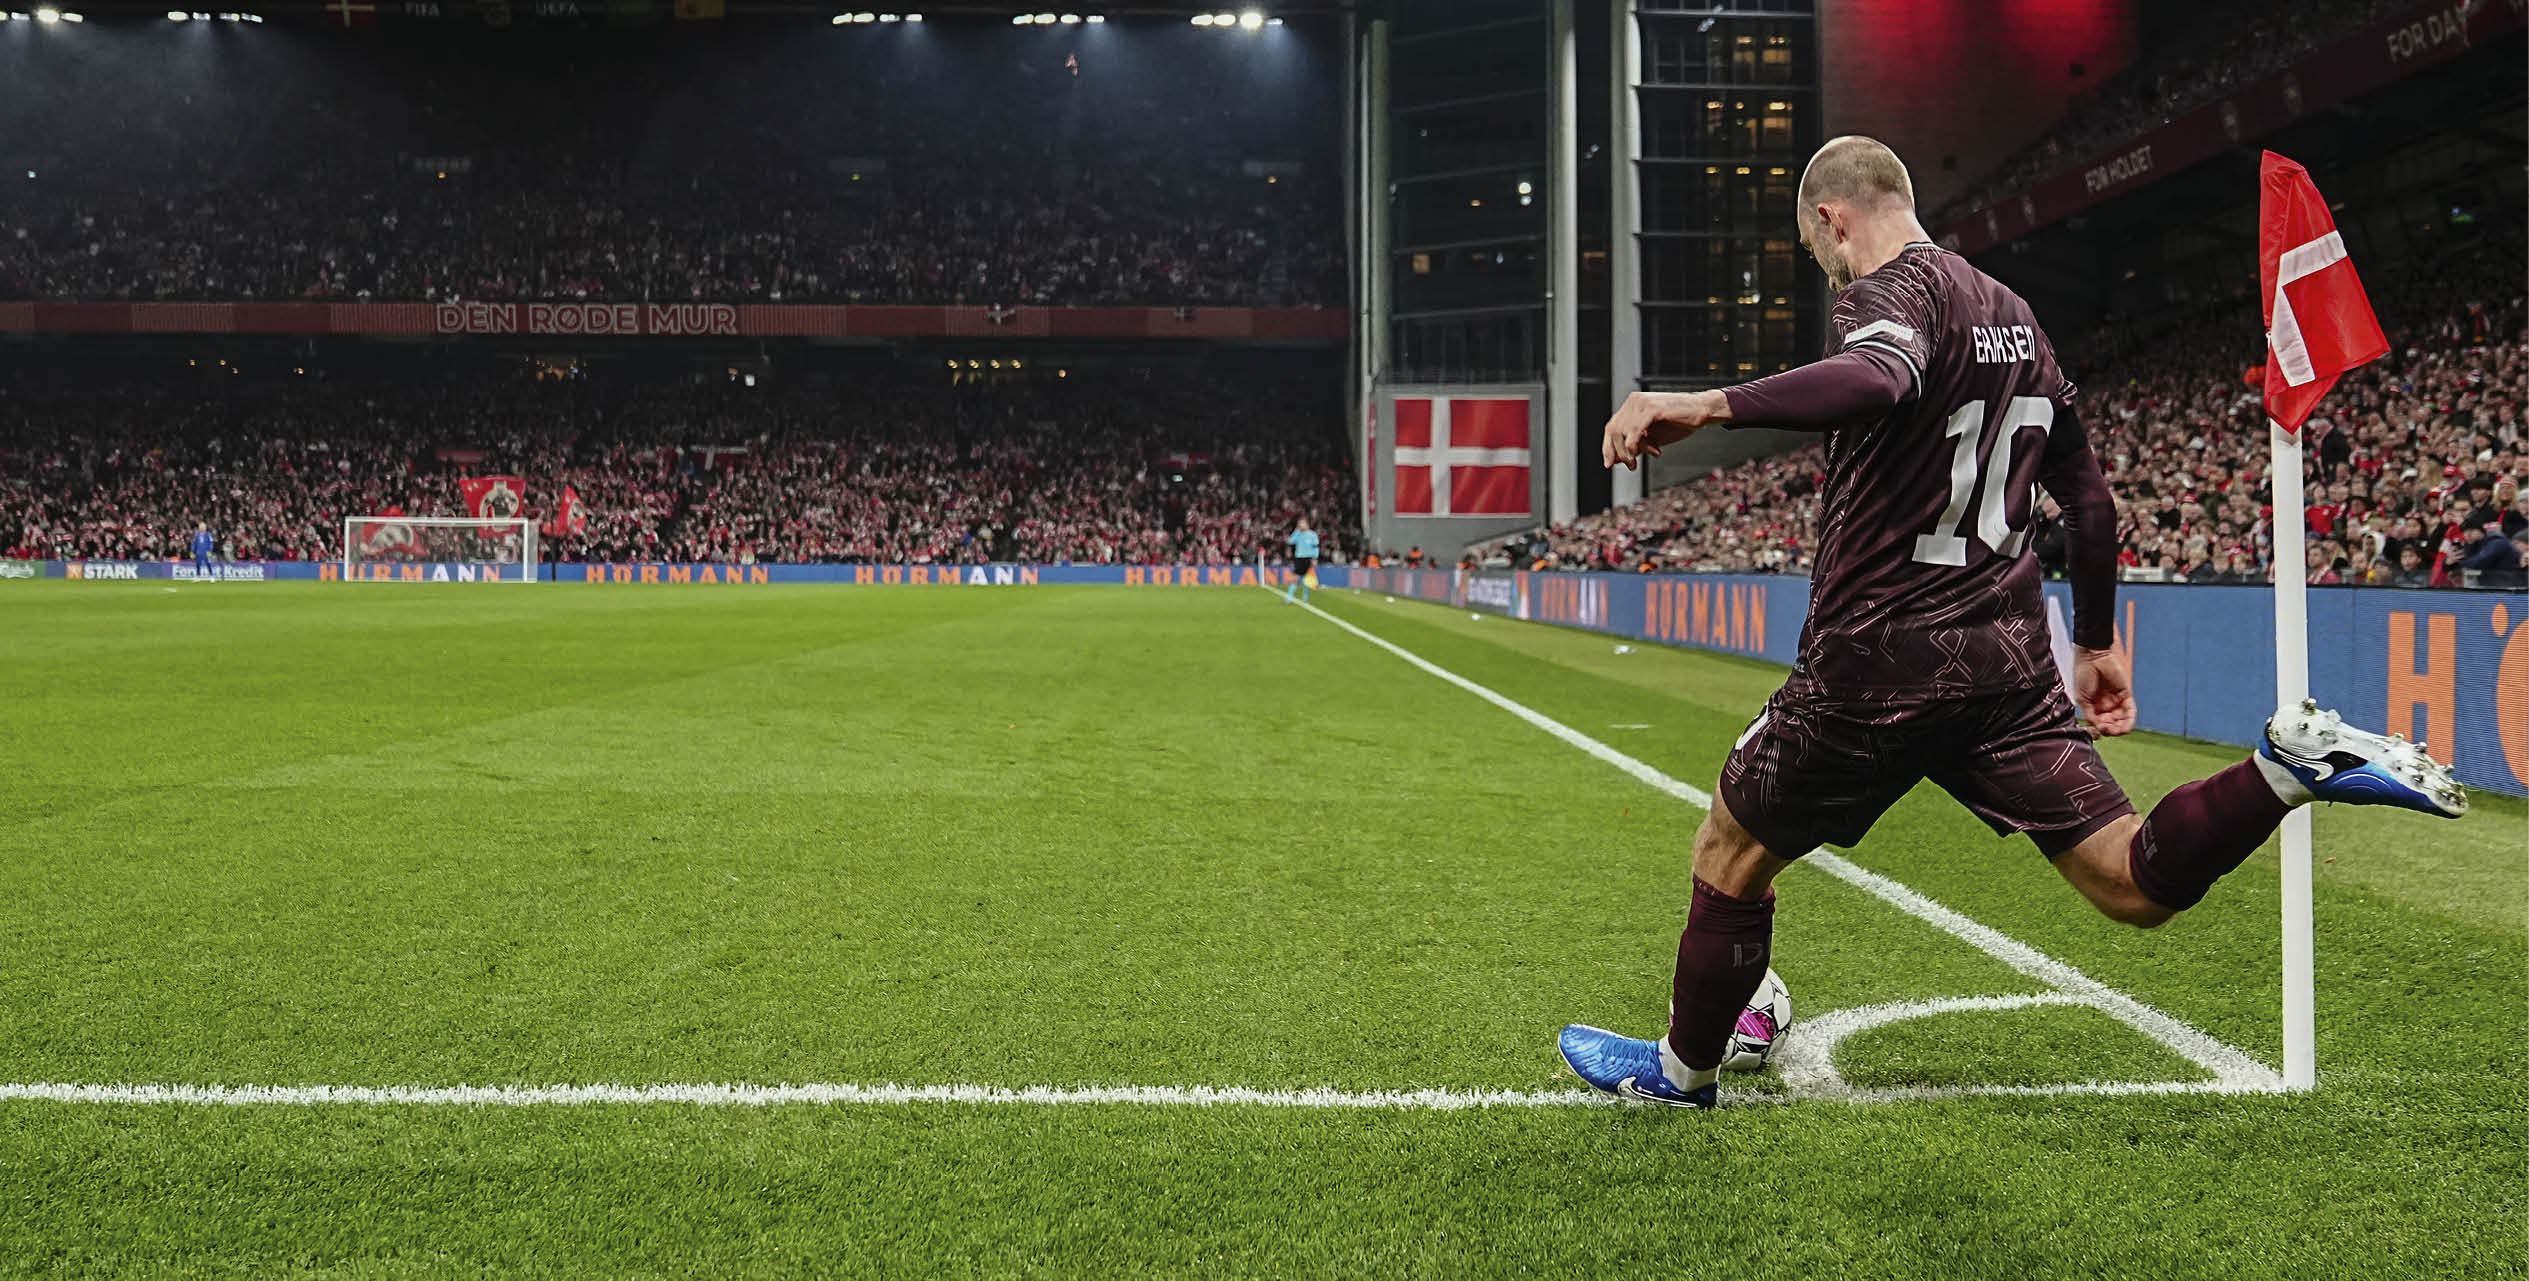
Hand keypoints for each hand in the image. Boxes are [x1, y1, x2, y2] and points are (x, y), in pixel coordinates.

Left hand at [1602, 390, 1729, 469]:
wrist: (1701, 411)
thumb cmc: (1679, 422)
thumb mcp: (1653, 437)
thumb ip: (1635, 445)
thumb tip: (1617, 460)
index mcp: (1632, 405)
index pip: (1611, 426)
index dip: (1608, 446)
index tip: (1609, 463)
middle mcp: (1634, 401)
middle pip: (1614, 430)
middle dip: (1618, 452)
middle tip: (1629, 466)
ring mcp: (1642, 403)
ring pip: (1622, 432)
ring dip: (1627, 452)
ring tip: (1635, 464)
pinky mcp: (1652, 409)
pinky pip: (1635, 431)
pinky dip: (1635, 445)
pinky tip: (1645, 453)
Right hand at [2073, 645, 2134, 737]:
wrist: (2093, 657)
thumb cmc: (2083, 674)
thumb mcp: (2081, 699)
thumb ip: (2089, 714)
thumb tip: (2096, 728)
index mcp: (2092, 706)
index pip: (2098, 723)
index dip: (2098, 730)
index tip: (2096, 732)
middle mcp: (2105, 705)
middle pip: (2110, 724)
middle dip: (2109, 729)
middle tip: (2106, 730)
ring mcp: (2116, 700)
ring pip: (2121, 720)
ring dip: (2119, 728)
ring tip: (2116, 731)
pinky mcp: (2126, 695)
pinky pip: (2130, 711)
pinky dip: (2129, 721)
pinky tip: (2126, 728)